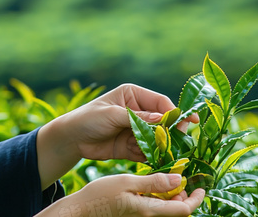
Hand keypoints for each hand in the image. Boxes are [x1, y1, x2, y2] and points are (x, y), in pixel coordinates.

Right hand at [35, 173, 204, 216]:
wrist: (80, 211)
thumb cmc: (99, 195)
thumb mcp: (126, 182)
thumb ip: (153, 182)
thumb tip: (178, 179)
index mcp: (149, 210)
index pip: (183, 210)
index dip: (196, 199)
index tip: (201, 188)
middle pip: (177, 211)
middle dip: (183, 196)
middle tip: (179, 178)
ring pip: (166, 210)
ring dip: (171, 196)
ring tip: (165, 179)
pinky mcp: (135, 216)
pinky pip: (155, 209)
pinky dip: (159, 198)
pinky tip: (151, 186)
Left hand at [37, 84, 198, 187]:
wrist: (71, 139)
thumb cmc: (88, 118)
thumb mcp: (111, 114)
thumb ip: (137, 118)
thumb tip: (162, 118)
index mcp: (133, 95)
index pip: (160, 102)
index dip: (174, 113)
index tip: (187, 123)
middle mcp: (138, 111)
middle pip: (163, 121)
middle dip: (171, 132)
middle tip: (180, 142)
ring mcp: (136, 130)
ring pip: (158, 138)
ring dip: (164, 147)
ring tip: (170, 155)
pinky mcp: (132, 146)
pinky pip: (148, 151)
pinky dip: (153, 157)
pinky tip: (158, 162)